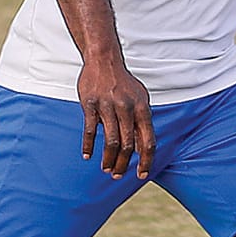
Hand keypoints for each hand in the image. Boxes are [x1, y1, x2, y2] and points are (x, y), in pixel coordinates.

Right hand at [77, 54, 153, 179]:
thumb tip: (141, 148)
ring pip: (111, 141)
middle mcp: (127, 109)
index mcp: (142, 109)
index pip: (147, 141)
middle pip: (128, 145)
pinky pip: (90, 130)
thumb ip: (141, 123)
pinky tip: (87, 156)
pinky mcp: (91, 105)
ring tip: (106, 169)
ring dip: (108, 159)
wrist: (104, 60)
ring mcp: (108, 107)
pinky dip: (89, 145)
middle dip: (124, 164)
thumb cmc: (123, 84)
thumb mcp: (139, 100)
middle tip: (118, 176)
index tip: (142, 174)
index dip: (146, 160)